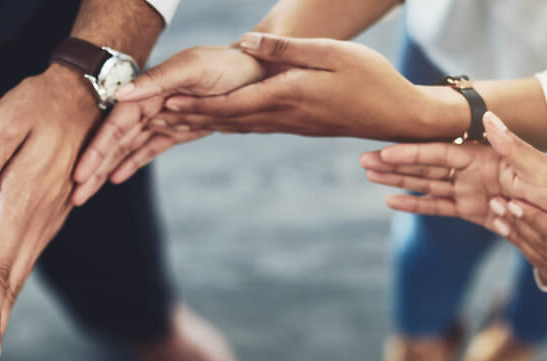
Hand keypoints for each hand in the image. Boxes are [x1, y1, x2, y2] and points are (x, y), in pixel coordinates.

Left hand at [0, 65, 102, 360]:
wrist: (88, 99)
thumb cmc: (37, 107)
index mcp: (23, 204)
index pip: (0, 267)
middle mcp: (40, 220)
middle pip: (14, 279)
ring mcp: (51, 218)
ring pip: (23, 270)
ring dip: (7, 305)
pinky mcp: (54, 213)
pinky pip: (31, 255)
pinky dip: (16, 282)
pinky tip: (6, 294)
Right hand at [72, 45, 269, 202]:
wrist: (254, 74)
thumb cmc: (224, 66)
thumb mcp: (192, 68)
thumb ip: (158, 80)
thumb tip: (123, 94)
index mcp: (148, 91)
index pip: (115, 126)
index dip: (96, 150)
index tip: (80, 173)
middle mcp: (150, 106)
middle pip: (115, 142)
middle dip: (93, 168)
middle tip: (74, 195)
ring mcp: (161, 119)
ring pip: (127, 150)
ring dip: (105, 171)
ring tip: (85, 194)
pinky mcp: (175, 130)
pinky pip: (148, 150)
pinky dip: (131, 165)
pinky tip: (114, 180)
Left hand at [142, 33, 465, 141]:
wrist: (396, 114)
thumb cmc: (372, 78)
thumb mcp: (333, 55)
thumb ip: (289, 52)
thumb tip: (248, 47)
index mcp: (286, 97)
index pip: (230, 103)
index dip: (194, 104)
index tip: (163, 106)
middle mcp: (280, 116)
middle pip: (223, 119)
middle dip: (185, 120)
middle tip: (149, 123)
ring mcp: (286, 123)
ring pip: (233, 125)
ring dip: (199, 125)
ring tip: (166, 127)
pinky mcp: (293, 123)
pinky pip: (248, 126)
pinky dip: (223, 124)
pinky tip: (210, 124)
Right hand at [361, 112, 546, 238]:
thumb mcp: (536, 166)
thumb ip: (509, 144)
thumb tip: (490, 117)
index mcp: (483, 155)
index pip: (440, 153)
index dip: (412, 152)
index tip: (387, 151)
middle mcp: (470, 170)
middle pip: (425, 166)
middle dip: (394, 164)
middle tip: (364, 160)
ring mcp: (468, 190)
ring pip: (425, 185)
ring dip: (397, 181)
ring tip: (369, 175)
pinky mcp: (470, 211)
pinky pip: (437, 207)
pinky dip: (415, 204)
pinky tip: (392, 201)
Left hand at [498, 201, 546, 360]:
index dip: (539, 219)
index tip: (516, 203)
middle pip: (544, 246)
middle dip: (519, 224)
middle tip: (495, 204)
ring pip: (540, 260)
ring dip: (519, 239)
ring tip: (499, 221)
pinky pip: (546, 274)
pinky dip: (531, 256)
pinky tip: (523, 248)